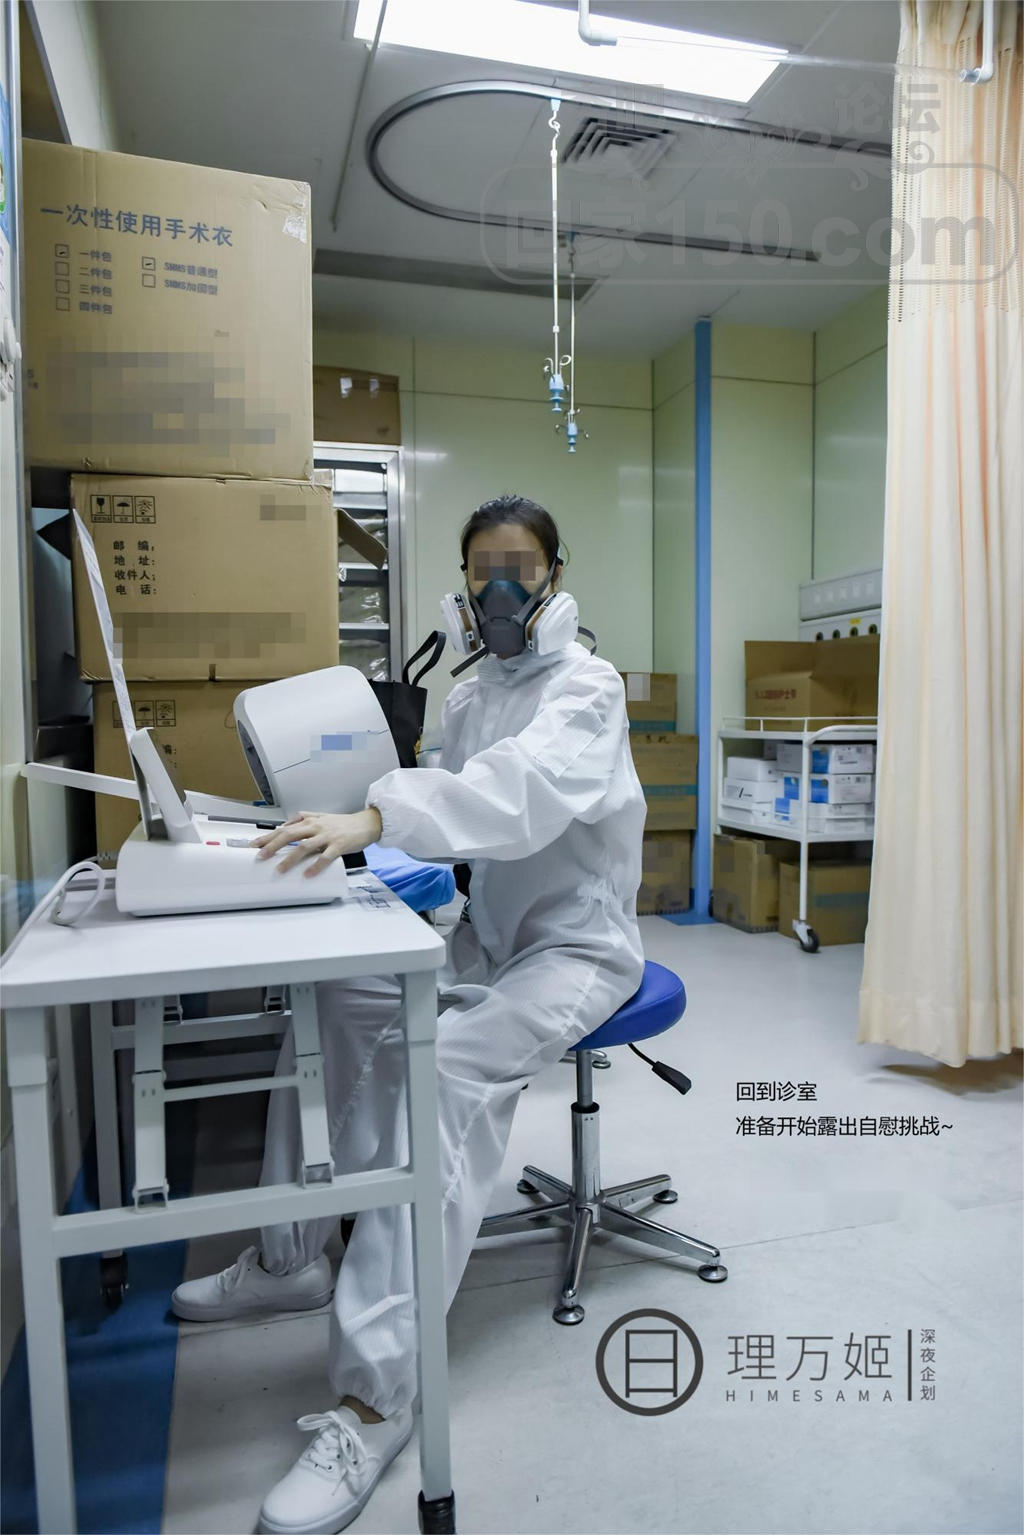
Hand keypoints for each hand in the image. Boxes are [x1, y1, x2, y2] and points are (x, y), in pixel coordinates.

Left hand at [251, 808, 382, 876]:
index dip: (268, 836)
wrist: (366, 823)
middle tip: (260, 856)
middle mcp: (316, 827)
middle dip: (273, 846)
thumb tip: (283, 827)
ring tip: (279, 870)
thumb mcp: (320, 817)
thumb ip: (302, 820)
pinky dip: (315, 866)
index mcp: (309, 821)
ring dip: (290, 859)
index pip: (284, 828)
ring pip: (304, 847)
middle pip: (289, 835)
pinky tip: (307, 874)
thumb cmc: (342, 823)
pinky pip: (325, 857)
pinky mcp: (339, 846)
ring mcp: (327, 836)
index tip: (254, 844)